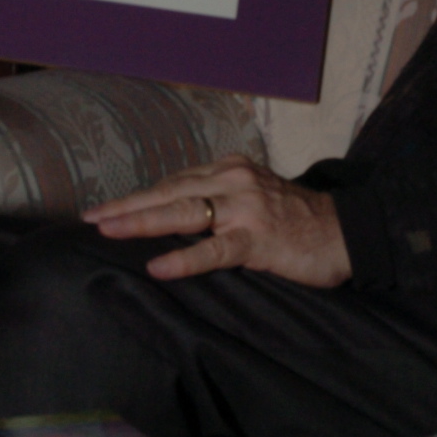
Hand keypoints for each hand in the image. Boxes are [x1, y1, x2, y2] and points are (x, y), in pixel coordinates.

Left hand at [84, 155, 350, 288]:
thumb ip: (220, 201)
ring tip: (107, 230)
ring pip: (182, 213)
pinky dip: (183, 258)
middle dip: (126, 205)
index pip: (174, 182)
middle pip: (168, 192)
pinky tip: (158, 267)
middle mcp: (233, 180)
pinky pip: (213, 250)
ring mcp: (244, 209)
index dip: (139, 196)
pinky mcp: (257, 239)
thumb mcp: (254, 197)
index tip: (107, 208)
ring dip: (140, 222)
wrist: (346, 232)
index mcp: (230, 169)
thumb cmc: (299, 220)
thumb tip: (176, 216)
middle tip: (90, 217)